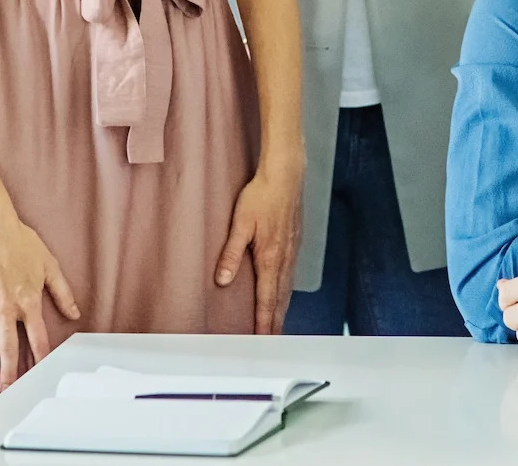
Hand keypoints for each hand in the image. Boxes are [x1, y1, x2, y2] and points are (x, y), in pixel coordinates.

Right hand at [0, 211, 80, 389]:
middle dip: (10, 371)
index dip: (40, 356)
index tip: (41, 372)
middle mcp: (6, 307)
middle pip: (8, 346)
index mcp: (29, 301)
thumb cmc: (23, 244)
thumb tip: (75, 313)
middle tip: (9, 390)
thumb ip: (62, 292)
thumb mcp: (50, 265)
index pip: (37, 337)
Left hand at [216, 154, 303, 334]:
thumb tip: (223, 280)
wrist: (286, 175)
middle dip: (276, 322)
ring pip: (287, 288)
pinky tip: (282, 292)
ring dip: (282, 308)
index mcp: (271, 257)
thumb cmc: (262, 196)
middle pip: (281, 298)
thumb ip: (231, 253)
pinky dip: (286, 291)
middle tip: (272, 343)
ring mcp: (292, 250)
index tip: (263, 341)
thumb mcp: (240, 224)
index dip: (265, 322)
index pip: (267, 299)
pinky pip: (290, 275)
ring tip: (277, 325)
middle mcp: (285, 258)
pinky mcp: (294, 242)